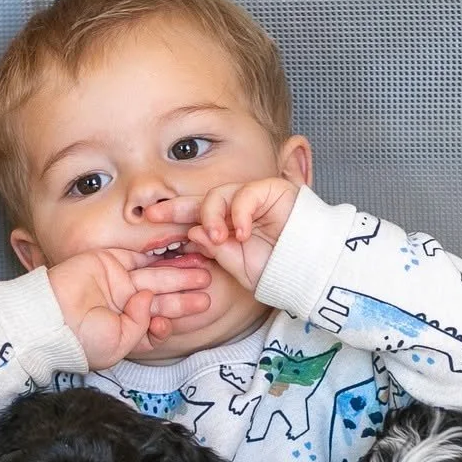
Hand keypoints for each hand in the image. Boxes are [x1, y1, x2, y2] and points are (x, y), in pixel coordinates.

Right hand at [45, 247, 213, 369]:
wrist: (52, 317)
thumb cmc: (82, 339)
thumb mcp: (120, 343)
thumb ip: (142, 324)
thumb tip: (151, 300)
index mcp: (126, 329)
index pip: (158, 322)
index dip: (176, 316)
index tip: (196, 309)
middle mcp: (123, 306)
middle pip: (162, 297)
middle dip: (185, 290)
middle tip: (208, 284)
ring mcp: (117, 282)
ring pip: (155, 275)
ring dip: (179, 271)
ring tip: (202, 269)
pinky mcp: (109, 261)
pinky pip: (139, 255)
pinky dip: (160, 251)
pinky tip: (182, 249)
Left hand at [145, 178, 300, 289]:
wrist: (311, 272)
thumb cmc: (278, 271)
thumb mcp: (237, 266)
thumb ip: (215, 250)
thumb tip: (192, 233)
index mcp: (227, 226)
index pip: (195, 217)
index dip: (174, 216)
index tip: (150, 219)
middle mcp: (237, 209)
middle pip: (202, 200)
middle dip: (178, 207)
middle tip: (158, 216)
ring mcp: (254, 198)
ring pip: (220, 194)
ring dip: (213, 216)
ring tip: (219, 238)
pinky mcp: (273, 190)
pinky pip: (247, 193)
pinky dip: (240, 212)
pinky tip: (242, 233)